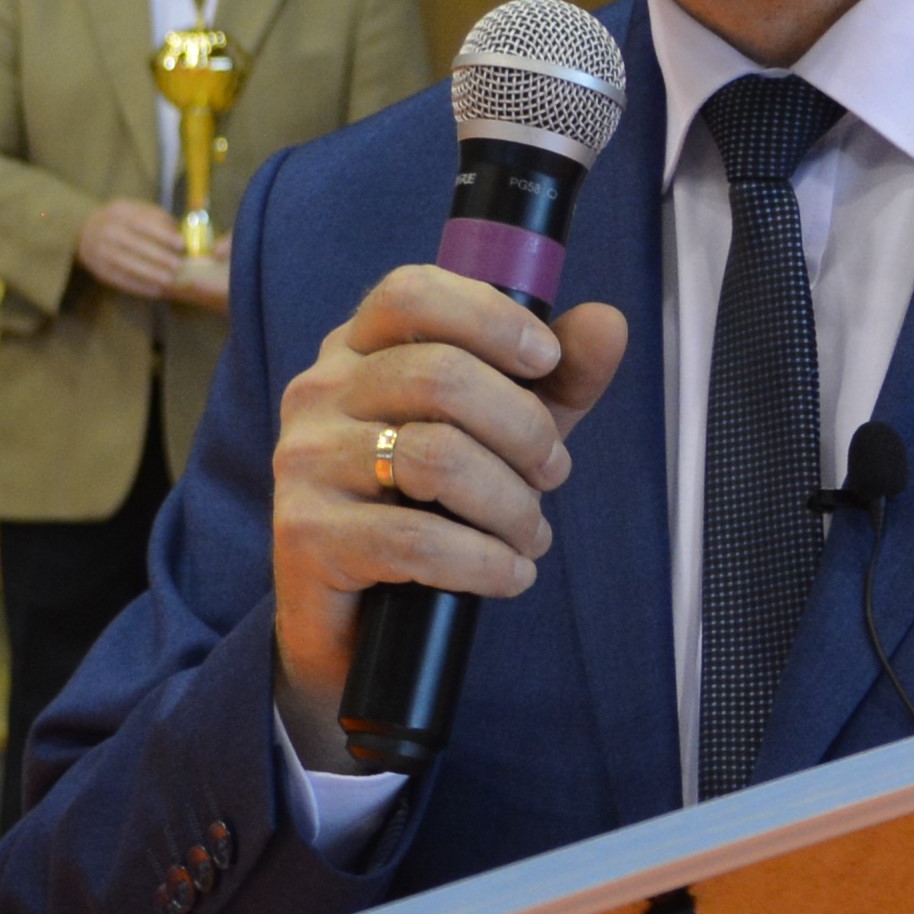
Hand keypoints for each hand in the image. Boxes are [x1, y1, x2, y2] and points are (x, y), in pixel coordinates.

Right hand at [76, 197, 200, 302]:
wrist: (85, 230)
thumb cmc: (122, 221)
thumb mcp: (136, 211)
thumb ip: (157, 218)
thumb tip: (179, 232)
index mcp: (118, 212)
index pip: (141, 223)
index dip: (162, 235)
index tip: (181, 244)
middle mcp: (106, 230)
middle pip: (133, 245)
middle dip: (158, 256)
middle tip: (178, 265)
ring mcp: (99, 250)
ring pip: (126, 264)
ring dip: (150, 274)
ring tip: (169, 280)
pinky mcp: (99, 269)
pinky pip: (120, 279)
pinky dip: (139, 286)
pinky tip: (156, 290)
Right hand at [268, 262, 628, 749]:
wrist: (353, 620)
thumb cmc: (428, 508)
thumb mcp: (502, 436)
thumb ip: (554, 382)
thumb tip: (608, 322)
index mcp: (357, 350)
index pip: (411, 293)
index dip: (490, 316)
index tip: (547, 357)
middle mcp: (320, 392)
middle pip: (440, 375)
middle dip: (525, 429)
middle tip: (554, 474)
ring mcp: (305, 461)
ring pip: (435, 458)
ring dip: (511, 504)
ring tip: (531, 535)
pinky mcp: (306, 534)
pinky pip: (416, 539)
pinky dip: (484, 561)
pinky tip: (510, 575)